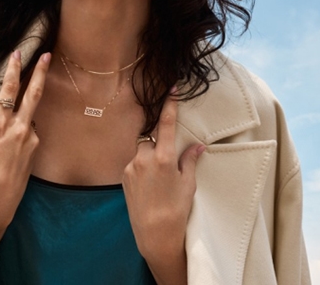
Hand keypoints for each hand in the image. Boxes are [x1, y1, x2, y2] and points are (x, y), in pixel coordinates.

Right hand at [0, 50, 50, 253]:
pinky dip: (23, 129)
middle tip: (47, 55)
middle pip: (33, 94)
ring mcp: (31, 138)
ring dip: (25, 111)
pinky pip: (30, 131)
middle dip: (40, 72)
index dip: (14, 70)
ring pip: (30, 115)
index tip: (18, 54)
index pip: (8, 91)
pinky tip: (12, 145)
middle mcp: (19, 128)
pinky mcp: (36, 148)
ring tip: (9, 129)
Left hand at [122, 94, 204, 283]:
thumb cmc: (176, 209)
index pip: (166, 124)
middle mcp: (144, 157)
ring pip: (142, 151)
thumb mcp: (188, 184)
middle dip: (158, 145)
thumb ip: (189, 160)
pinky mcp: (123, 175)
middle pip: (151, 138)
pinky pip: (134, 163)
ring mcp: (131, 166)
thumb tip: (197, 146)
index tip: (171, 89)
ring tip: (157, 180)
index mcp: (164, 157)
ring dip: (149, 158)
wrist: (154, 233)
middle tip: (166, 165)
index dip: (169, 104)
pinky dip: (142, 168)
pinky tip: (148, 186)